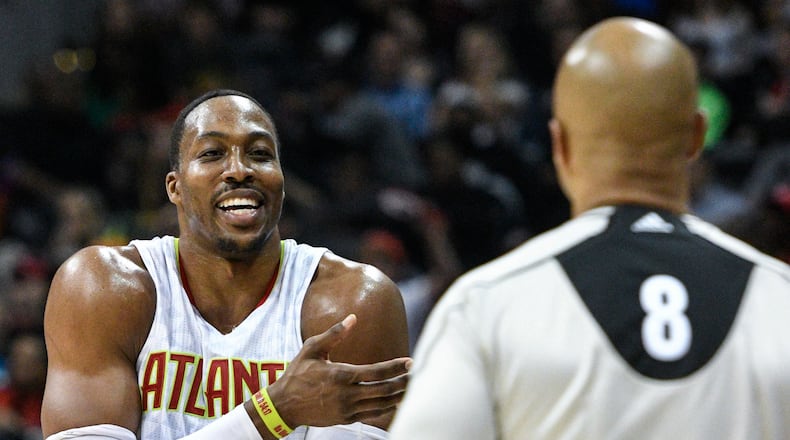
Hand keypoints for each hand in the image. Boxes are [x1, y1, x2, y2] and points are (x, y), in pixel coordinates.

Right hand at [266, 314, 411, 427]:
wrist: (284, 405)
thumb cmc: (297, 373)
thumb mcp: (312, 349)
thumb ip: (334, 333)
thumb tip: (353, 318)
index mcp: (341, 375)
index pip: (377, 372)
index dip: (396, 367)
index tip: (410, 362)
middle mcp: (347, 394)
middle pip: (384, 390)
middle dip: (403, 383)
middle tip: (417, 375)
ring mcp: (347, 409)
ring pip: (381, 404)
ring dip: (399, 396)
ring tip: (412, 387)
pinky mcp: (346, 419)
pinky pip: (372, 414)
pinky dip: (387, 408)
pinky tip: (396, 401)